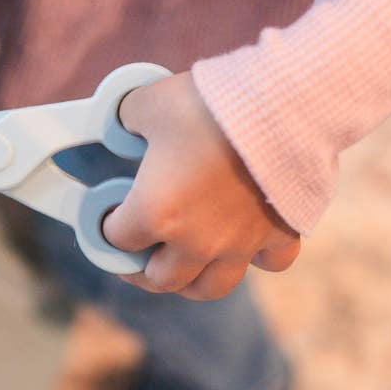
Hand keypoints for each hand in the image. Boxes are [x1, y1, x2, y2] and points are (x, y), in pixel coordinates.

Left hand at [101, 73, 300, 297]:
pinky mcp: (280, 233)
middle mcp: (196, 241)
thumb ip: (125, 121)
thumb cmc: (210, 104)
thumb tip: (122, 127)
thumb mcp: (147, 102)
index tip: (106, 213)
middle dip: (140, 268)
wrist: (285, 104)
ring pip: (209, 287)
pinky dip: (257, 258)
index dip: (104, 224)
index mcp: (155, 214)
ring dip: (189, 281)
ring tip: (182, 265)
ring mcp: (240, 243)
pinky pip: (270, 263)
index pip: (116, 238)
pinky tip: (248, 243)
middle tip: (135, 252)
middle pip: (159, 278)